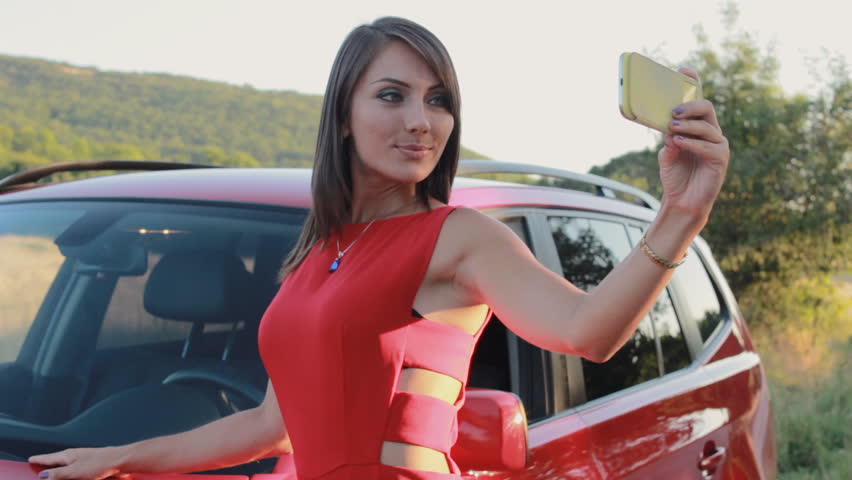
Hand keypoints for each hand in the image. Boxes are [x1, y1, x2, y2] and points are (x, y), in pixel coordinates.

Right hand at [29, 447, 126, 479]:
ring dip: (60, 470)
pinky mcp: (91, 466)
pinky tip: (72, 476)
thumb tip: (43, 476)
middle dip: (48, 464)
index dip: (39, 459)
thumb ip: (58, 474)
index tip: (31, 459)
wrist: (121, 461)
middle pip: (57, 461)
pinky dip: (71, 473)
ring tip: (52, 472)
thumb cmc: (100, 463)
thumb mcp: (74, 471)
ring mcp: (83, 460)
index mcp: (69, 455)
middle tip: (38, 466)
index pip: (49, 458)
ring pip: (67, 466)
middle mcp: (75, 456)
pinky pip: (76, 470)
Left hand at [657, 67, 728, 219]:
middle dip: (691, 105)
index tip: (683, 70)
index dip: (693, 83)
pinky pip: (710, 147)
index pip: (698, 101)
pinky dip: (693, 143)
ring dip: (689, 126)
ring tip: (673, 129)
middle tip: (674, 111)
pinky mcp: (721, 160)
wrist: (682, 201)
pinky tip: (680, 143)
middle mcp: (710, 132)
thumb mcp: (666, 154)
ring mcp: (718, 145)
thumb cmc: (675, 175)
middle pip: (707, 108)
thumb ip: (668, 139)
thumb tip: (669, 129)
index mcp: (697, 127)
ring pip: (708, 126)